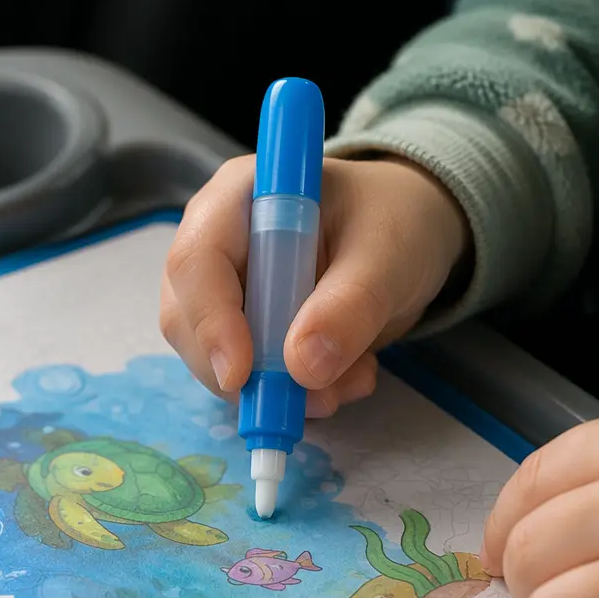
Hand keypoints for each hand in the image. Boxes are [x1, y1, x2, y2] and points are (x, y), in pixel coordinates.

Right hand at [160, 154, 467, 416]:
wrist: (409, 240)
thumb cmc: (396, 222)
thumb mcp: (389, 254)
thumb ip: (350, 304)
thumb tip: (302, 366)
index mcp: (238, 199)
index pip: (196, 262)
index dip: (210, 322)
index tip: (241, 376)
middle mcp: (216, 245)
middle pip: (189, 320)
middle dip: (249, 372)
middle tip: (318, 398)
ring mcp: (225, 294)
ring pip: (215, 361)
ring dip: (279, 390)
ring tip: (354, 379)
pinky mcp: (244, 335)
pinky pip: (249, 381)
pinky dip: (295, 395)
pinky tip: (345, 379)